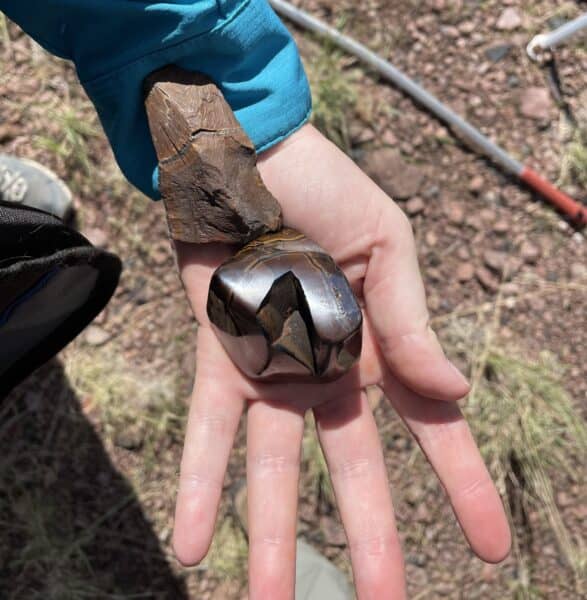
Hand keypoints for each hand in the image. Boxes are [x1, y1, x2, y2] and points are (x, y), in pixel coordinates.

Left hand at [171, 124, 510, 597]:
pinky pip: (210, 430)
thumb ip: (410, 321)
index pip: (431, 428)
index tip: (490, 546)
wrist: (243, 157)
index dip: (463, 484)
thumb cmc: (323, 188)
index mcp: (379, 342)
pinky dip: (201, 483)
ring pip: (275, 468)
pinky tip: (192, 544)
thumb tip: (455, 393)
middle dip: (368, 539)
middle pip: (352, 469)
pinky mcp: (218, 355)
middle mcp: (327, 369)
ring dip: (270, 536)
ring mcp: (271, 368)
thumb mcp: (387, 247)